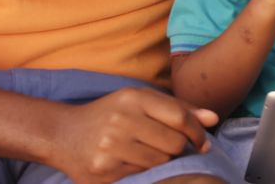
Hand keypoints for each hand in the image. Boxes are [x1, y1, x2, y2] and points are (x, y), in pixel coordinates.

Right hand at [49, 87, 217, 183]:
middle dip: (179, 149)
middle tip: (171, 149)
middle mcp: (121, 120)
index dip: (197, 132)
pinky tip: (132, 162)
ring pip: (160, 162)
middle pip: (174, 144)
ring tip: (148, 153)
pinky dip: (143, 172)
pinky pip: (141, 176)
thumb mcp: (141, 102)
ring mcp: (110, 147)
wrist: (61, 134)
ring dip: (162, 161)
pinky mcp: (102, 171)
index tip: (202, 142)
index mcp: (134, 98)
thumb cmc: (110, 115)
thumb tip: (213, 119)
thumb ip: (179, 108)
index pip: (180, 117)